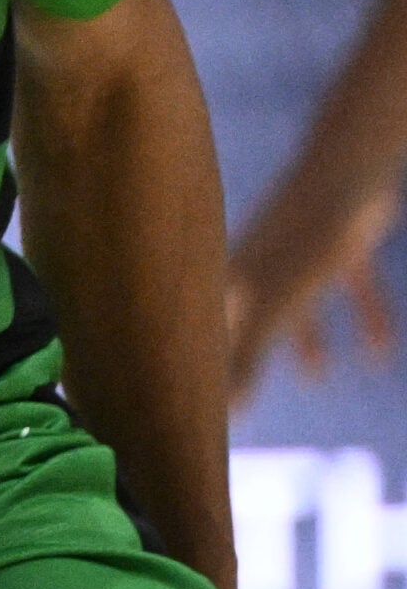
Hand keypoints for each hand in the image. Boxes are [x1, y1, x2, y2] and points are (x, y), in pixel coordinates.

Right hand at [228, 184, 399, 403]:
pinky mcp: (343, 248)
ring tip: (314, 378)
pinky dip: (364, 321)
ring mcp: (301, 254)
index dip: (211, 364)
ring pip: (300, 307)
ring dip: (308, 342)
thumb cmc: (302, 241)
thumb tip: (228, 414)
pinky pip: (351, 291)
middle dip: (253, 356)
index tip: (207, 401)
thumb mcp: (274, 309)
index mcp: (235, 277)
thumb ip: (249, 359)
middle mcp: (261, 265)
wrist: (349, 174)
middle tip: (248, 393)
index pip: (214, 329)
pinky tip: (382, 353)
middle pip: (253, 319)